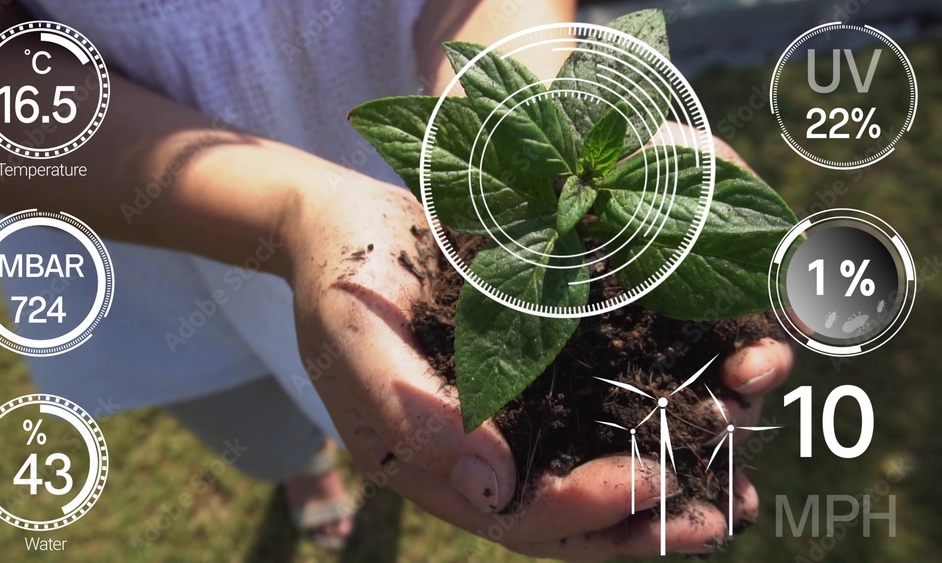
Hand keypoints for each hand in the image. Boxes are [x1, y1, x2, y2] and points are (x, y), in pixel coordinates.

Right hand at [290, 175, 791, 558]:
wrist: (341, 226)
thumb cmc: (341, 283)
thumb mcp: (358, 342)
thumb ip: (414, 413)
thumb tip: (493, 485)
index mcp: (437, 466)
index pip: (521, 513)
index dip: (587, 508)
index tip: (648, 482)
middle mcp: (482, 455)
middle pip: (573, 513)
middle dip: (648, 522)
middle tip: (722, 519)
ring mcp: (511, 416)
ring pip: (594, 469)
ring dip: (666, 482)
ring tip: (735, 483)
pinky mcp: (534, 372)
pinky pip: (597, 410)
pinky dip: (651, 417)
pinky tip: (705, 405)